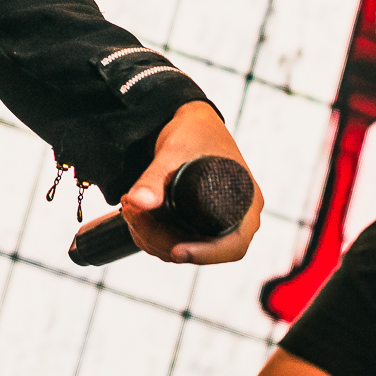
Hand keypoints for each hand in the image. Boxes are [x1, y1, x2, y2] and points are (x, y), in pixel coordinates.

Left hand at [118, 100, 261, 263]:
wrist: (189, 120)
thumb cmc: (193, 132)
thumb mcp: (174, 152)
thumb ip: (154, 178)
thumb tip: (136, 203)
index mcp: (246, 204)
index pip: (233, 246)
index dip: (206, 255)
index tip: (176, 252)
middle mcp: (236, 218)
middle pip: (200, 249)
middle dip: (160, 239)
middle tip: (131, 213)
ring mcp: (215, 222)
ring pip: (182, 246)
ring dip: (150, 236)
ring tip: (128, 207)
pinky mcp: (195, 221)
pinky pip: (175, 238)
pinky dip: (152, 232)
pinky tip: (135, 214)